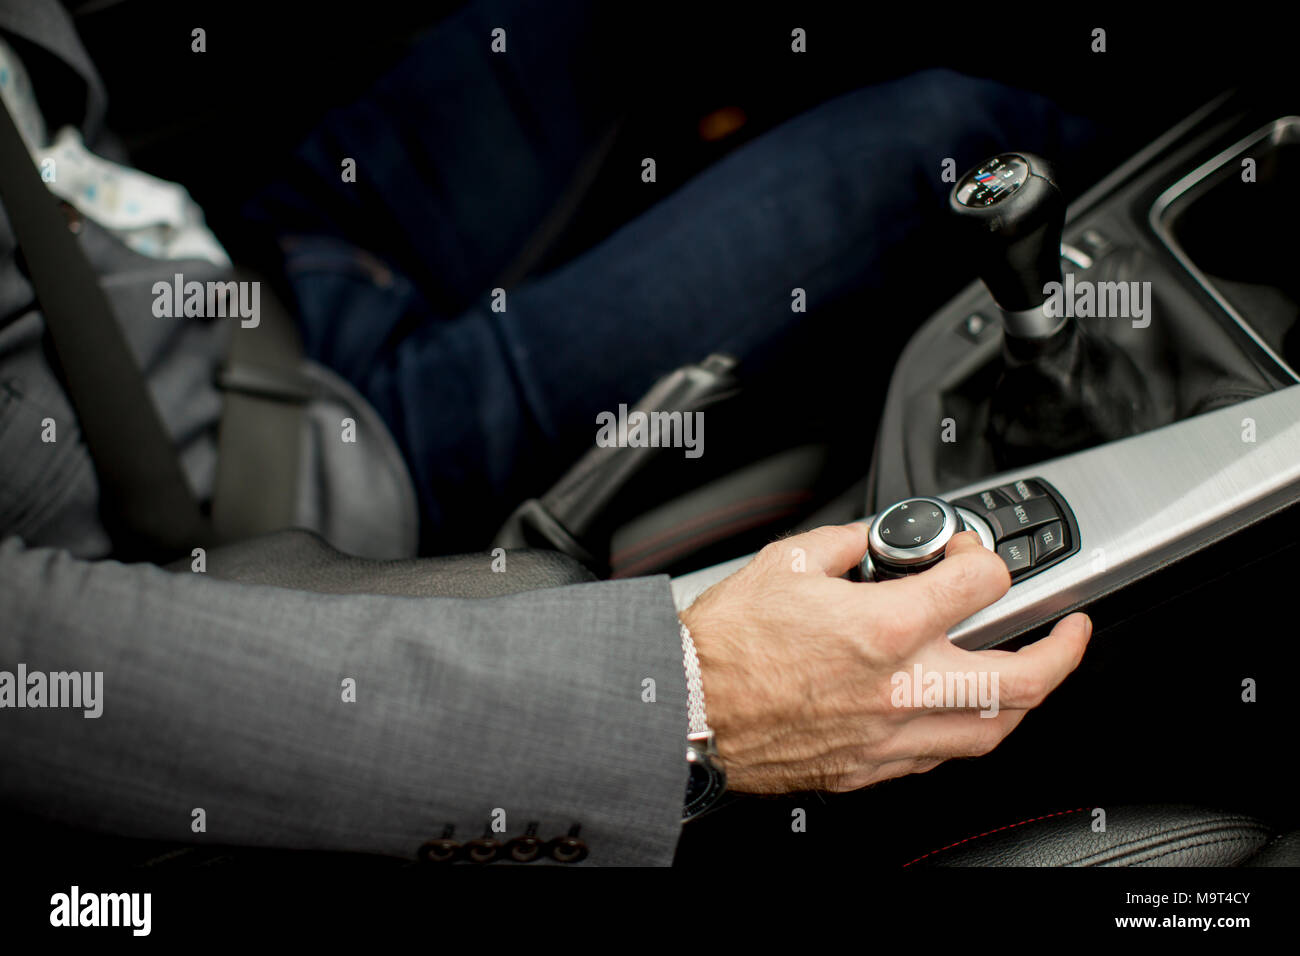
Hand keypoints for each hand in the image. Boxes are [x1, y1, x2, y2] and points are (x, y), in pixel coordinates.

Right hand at [679, 524, 1090, 793]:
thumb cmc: (724, 643)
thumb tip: (879, 539)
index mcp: (883, 627)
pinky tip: (958, 710)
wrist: (686, 708)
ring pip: (994, 731)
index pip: (981, 586)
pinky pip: (941, 758)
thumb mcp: (789, 561)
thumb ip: (850, 543)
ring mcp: (888, 736)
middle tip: (1070, 629)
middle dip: (1064, 649)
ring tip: (1030, 675)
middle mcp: (899, 689)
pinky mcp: (868, 769)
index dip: (983, 557)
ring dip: (1026, 699)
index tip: (970, 556)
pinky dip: (965, 730)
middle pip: (1023, 679)